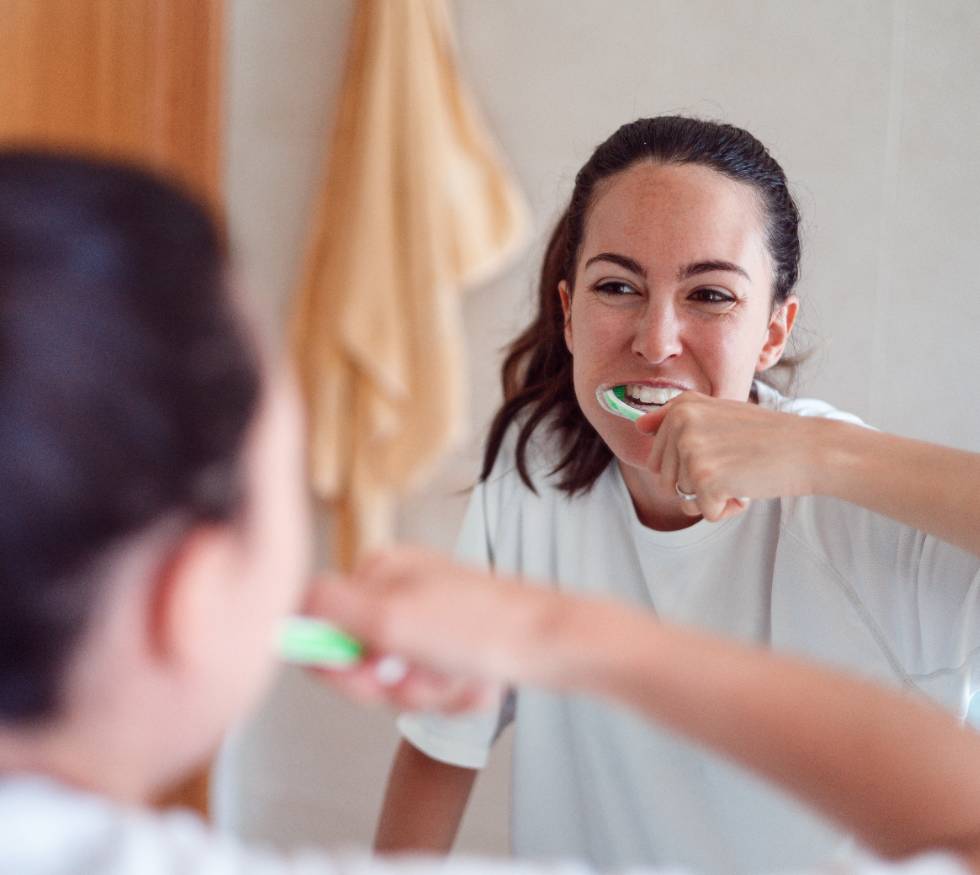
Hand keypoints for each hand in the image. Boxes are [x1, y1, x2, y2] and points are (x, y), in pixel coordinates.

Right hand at [301, 549, 562, 709]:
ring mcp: (428, 615)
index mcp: (377, 572)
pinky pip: (433, 682)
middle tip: (425, 675)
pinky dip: (453, 691)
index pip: (322, 628)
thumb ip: (327, 608)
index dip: (339, 667)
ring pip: (399, 679)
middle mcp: (398, 589)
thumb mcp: (389, 618)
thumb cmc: (477, 628)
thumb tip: (283, 603)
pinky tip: (477, 682)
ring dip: (428, 691)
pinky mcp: (454, 641)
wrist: (554, 642)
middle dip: (393, 683)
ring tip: (460, 677)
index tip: (369, 677)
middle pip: (361, 661)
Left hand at [636, 392, 819, 521]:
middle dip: (699, 484)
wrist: (810, 448)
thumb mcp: (718, 416)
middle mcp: (680, 423)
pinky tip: (748, 486)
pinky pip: (705, 513)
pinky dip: (728, 509)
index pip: (657, 459)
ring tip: (742, 472)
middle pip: (667, 481)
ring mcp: (690, 449)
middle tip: (735, 464)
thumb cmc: (768, 436)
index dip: (691, 466)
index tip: (722, 450)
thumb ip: (676, 420)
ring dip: (714, 497)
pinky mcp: (704, 478)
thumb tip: (638, 426)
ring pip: (684, 498)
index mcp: (680, 407)